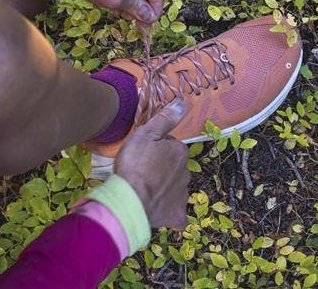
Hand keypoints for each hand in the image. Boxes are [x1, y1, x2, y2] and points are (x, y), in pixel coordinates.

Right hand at [114, 102, 190, 228]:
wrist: (130, 200)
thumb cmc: (136, 164)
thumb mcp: (146, 134)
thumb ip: (165, 119)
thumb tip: (183, 103)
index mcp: (180, 153)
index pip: (171, 146)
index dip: (156, 148)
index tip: (142, 153)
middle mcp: (187, 173)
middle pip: (174, 167)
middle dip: (162, 168)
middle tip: (142, 171)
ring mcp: (182, 196)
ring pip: (174, 188)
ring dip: (163, 188)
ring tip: (144, 190)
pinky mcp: (176, 215)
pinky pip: (175, 212)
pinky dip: (167, 210)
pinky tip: (155, 209)